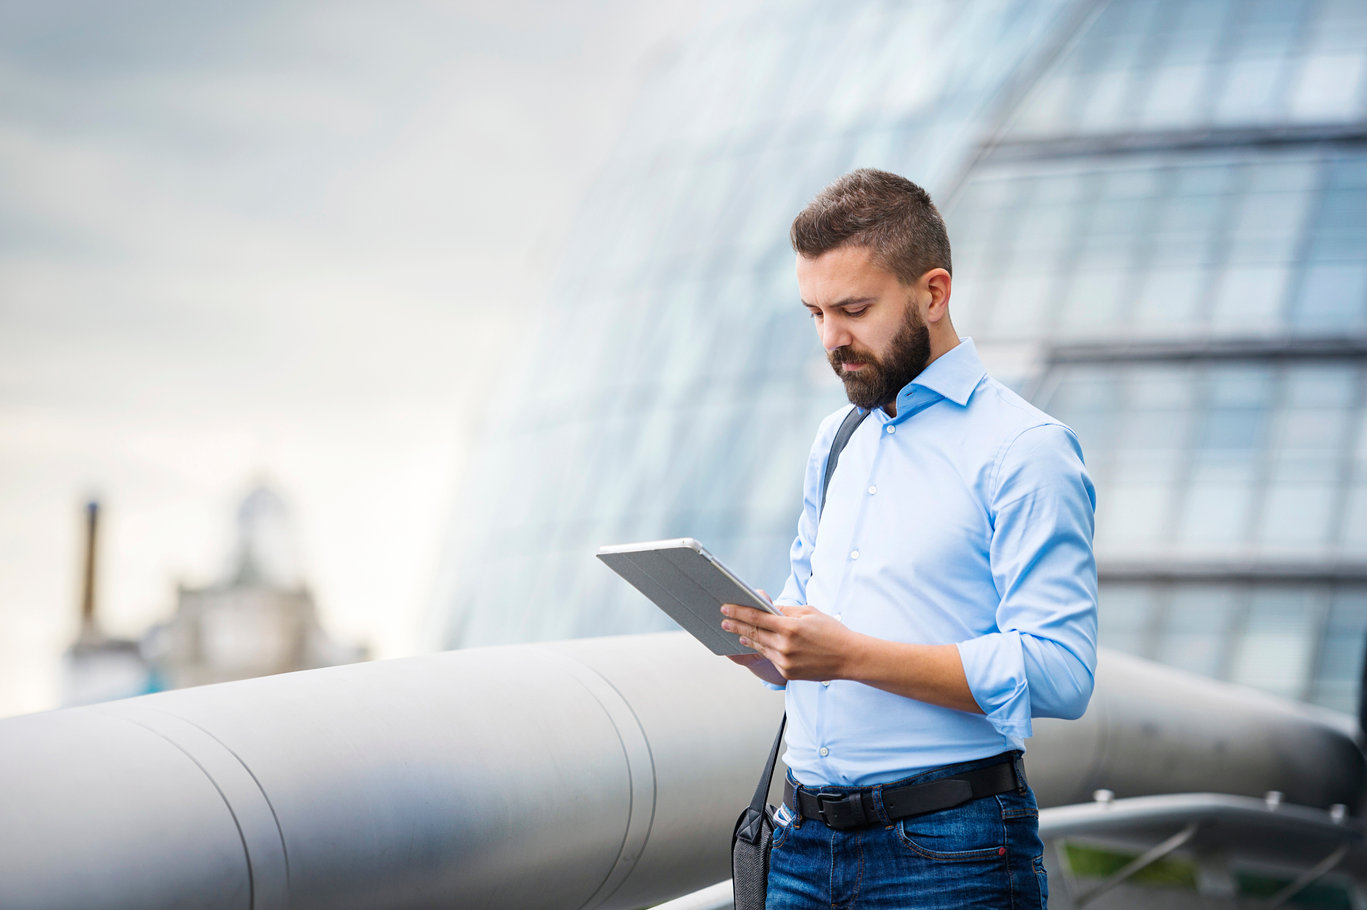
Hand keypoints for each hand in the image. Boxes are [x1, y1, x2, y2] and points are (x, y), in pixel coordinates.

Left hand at [721, 601, 859, 680]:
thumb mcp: (809, 612)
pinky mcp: (788, 673)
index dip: (738, 612)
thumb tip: (768, 608)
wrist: (849, 657)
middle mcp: (785, 645)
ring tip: (737, 633)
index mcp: (790, 627)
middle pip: (753, 634)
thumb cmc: (831, 631)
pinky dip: (763, 650)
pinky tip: (755, 645)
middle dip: (736, 626)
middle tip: (723, 621)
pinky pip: (772, 659)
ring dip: (747, 639)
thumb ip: (786, 610)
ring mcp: (785, 661)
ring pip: (760, 647)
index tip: (725, 608)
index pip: (756, 618)